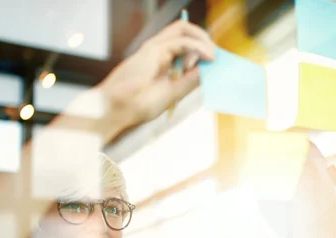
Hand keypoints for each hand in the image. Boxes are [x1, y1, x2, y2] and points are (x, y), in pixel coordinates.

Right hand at [98, 20, 215, 134]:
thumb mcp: (174, 92)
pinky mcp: (153, 50)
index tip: (215, 62)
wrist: (118, 110)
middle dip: (205, 40)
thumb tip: (209, 70)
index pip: (186, 44)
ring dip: (203, 40)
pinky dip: (197, 47)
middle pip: (185, 32)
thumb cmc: (139, 104)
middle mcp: (159, 50)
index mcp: (162, 60)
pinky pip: (181, 41)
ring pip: (184, 30)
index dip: (202, 49)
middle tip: (216, 56)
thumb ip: (190, 81)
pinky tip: (208, 57)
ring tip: (213, 56)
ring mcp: (155, 48)